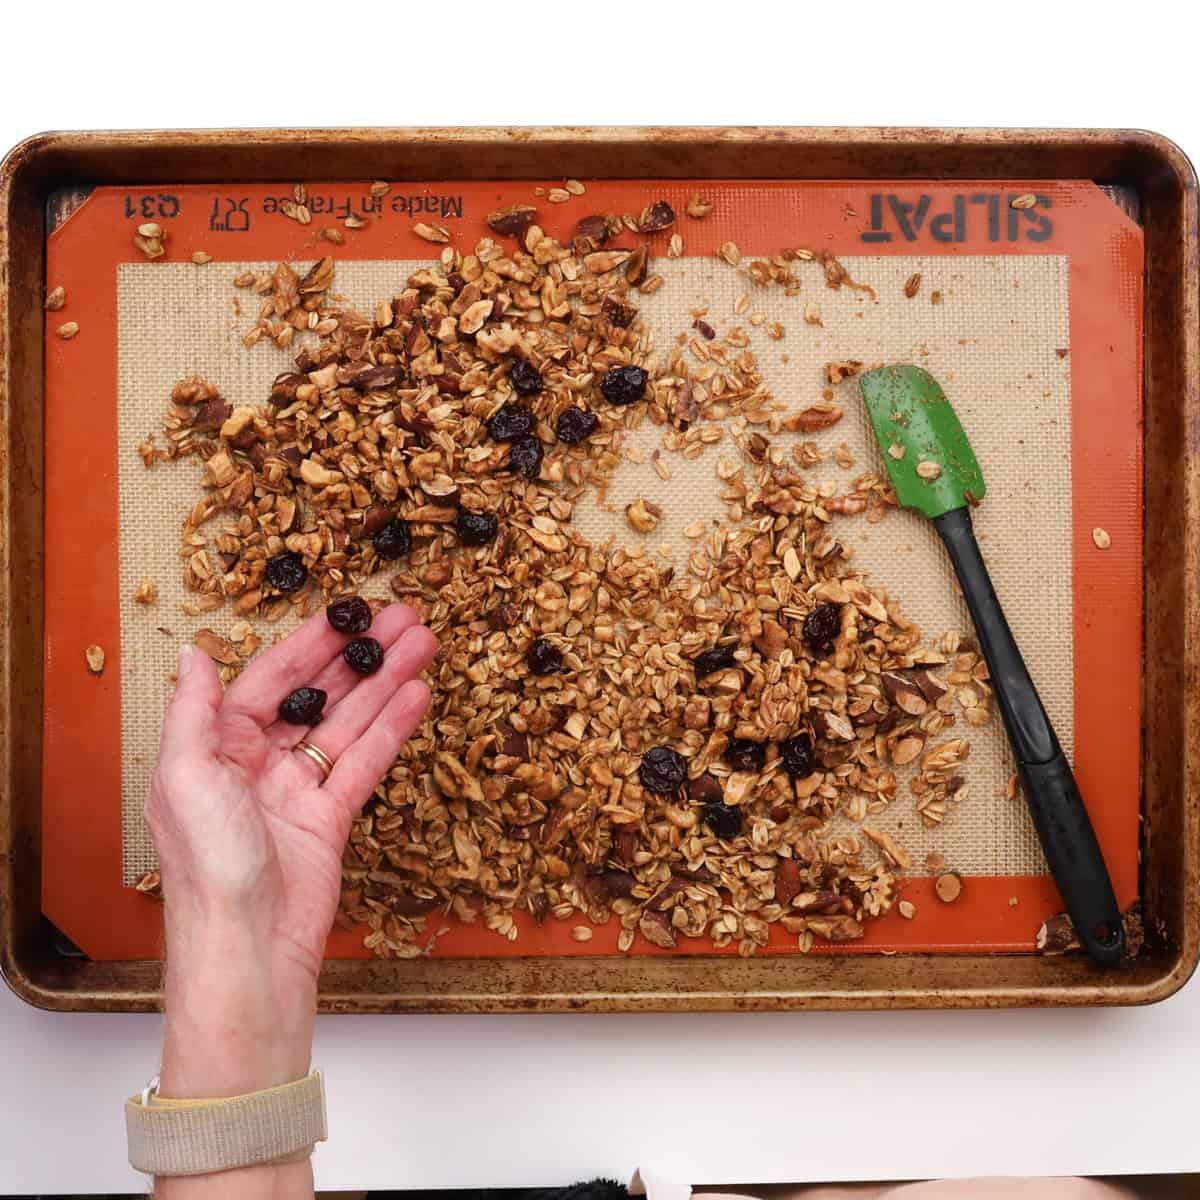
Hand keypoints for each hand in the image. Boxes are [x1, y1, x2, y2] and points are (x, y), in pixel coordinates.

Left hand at [146, 603, 436, 1100]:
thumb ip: (195, 711)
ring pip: (350, 722)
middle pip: (320, 694)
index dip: (312, 643)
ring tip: (424, 644)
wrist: (247, 945)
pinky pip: (365, 762)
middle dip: (361, 656)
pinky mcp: (331, 816)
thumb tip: (192, 652)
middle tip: (403, 617)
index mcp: (217, 746)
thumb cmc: (206, 866)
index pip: (271, 679)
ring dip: (386, 682)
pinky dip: (392, 729)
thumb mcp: (185, 777)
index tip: (348, 612)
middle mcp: (258, 761)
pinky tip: (417, 695)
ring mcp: (299, 788)